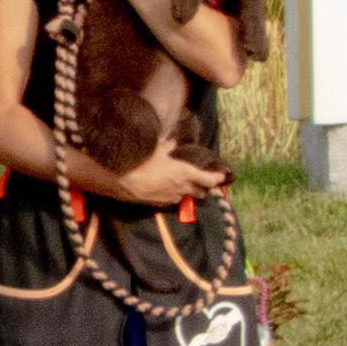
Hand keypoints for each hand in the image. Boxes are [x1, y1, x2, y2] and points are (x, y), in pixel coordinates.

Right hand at [90, 147, 227, 206]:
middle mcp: (182, 188)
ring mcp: (172, 197)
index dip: (217, 178)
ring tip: (187, 185)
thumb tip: (173, 142)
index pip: (209, 179)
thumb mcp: (157, 149)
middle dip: (205, 188)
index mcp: (186, 173)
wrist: (124, 181)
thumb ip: (168, 146)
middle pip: (201, 192)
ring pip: (187, 197)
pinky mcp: (161, 203)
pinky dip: (176, 195)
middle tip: (205, 182)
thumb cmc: (143, 162)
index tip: (222, 176)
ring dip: (190, 192)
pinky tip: (169, 189)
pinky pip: (173, 200)